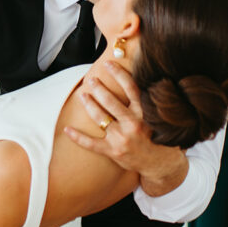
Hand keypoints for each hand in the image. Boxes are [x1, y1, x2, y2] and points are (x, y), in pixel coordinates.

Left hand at [64, 61, 186, 193]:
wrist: (159, 163)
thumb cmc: (157, 136)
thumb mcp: (155, 117)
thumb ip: (146, 101)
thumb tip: (137, 78)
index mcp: (144, 113)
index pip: (131, 88)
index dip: (119, 74)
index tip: (109, 64)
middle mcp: (133, 124)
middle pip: (111, 101)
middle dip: (99, 88)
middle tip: (91, 80)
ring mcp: (121, 138)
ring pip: (100, 117)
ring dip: (89, 104)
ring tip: (82, 95)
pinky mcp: (113, 151)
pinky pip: (91, 143)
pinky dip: (77, 137)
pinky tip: (67, 129)